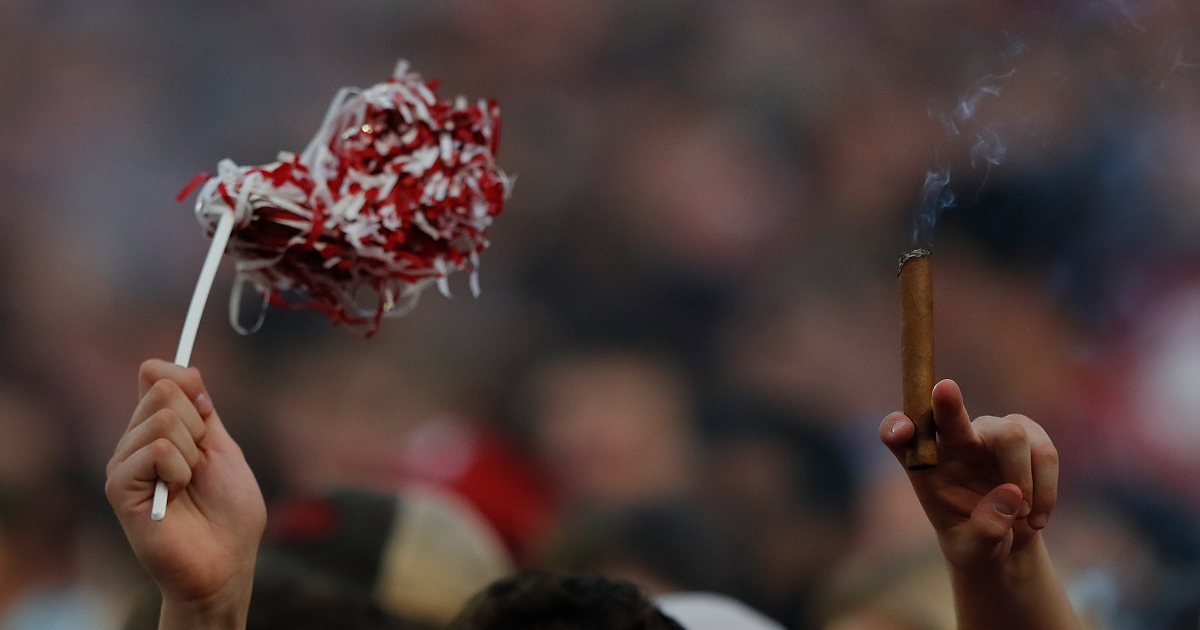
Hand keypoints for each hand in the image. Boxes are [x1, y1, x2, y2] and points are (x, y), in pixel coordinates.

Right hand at [106, 360, 265, 628]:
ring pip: (163, 421)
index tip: (206, 407)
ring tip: (188, 484)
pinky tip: (176, 494)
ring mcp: (125, 463)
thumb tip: (183, 368)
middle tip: (200, 462)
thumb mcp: (224, 448)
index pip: (157, 375)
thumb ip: (202, 410)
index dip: (187, 381)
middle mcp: (137, 441)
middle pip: (164, 390)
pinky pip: (156, 450)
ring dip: (192, 454)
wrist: (225, 560)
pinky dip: (179, 470)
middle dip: (199, 424)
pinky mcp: (119, 487)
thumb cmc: (229, 512)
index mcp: (161, 429)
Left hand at [879, 379, 1058, 569]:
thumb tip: (1010, 495)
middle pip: (946, 414)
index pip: (898, 436)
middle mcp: (951, 441)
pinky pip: (1043, 450)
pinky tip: (1038, 518)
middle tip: (944, 389)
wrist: (1006, 541)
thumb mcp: (972, 551)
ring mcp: (988, 433)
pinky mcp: (1025, 433)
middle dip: (947, 402)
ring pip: (1011, 435)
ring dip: (1025, 481)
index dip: (897, 429)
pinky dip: (1047, 488)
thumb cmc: (976, 542)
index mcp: (924, 465)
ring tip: (1024, 518)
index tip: (901, 432)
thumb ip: (985, 531)